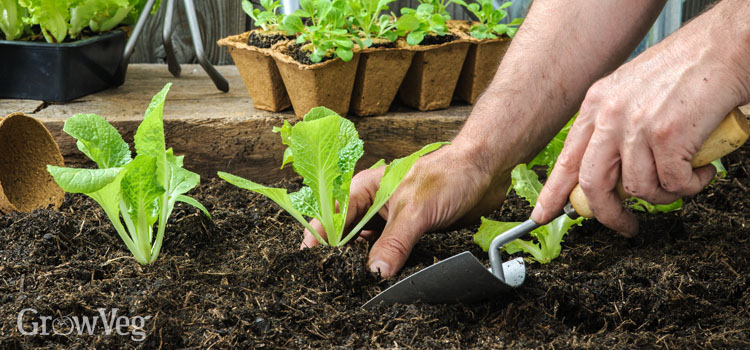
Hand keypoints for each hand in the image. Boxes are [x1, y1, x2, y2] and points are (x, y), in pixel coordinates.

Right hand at [300, 141, 510, 276]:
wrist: (486, 170)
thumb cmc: (449, 174)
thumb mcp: (415, 211)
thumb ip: (394, 243)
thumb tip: (375, 273)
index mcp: (365, 190)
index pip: (331, 218)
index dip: (319, 241)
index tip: (311, 264)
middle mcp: (374, 206)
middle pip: (347, 237)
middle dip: (341, 258)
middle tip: (336, 283)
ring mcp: (392, 221)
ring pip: (369, 248)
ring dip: (366, 266)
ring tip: (357, 288)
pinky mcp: (411, 234)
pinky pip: (392, 255)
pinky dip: (387, 268)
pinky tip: (385, 282)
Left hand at [531, 3, 749, 235]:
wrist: (725, 47)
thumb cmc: (686, 69)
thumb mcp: (631, 92)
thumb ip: (614, 127)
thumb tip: (610, 170)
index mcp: (596, 104)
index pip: (568, 158)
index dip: (554, 192)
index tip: (544, 214)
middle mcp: (610, 115)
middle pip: (593, 183)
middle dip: (608, 214)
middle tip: (624, 226)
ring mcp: (637, 126)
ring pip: (639, 189)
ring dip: (664, 196)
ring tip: (682, 180)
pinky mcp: (668, 136)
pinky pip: (673, 184)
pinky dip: (691, 185)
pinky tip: (701, 170)